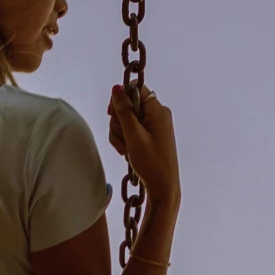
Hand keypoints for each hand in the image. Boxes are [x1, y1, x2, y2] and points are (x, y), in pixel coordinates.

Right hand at [107, 83, 179, 212]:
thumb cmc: (151, 162)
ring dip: (120, 134)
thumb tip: (116, 87)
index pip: (135, 89)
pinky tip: (127, 152)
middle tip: (123, 139)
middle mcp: (158, 114)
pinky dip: (125, 139)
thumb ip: (124, 110)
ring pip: (127, 119)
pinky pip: (131, 129)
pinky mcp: (150, 135)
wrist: (163, 187)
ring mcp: (154, 125)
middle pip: (128, 104)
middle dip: (119, 122)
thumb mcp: (133, 135)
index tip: (112, 114)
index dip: (121, 98)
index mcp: (158, 110)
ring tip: (125, 150)